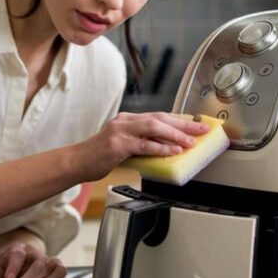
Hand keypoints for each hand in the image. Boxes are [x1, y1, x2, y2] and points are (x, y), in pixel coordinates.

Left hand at [0, 241, 66, 277]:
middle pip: (35, 263)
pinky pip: (60, 272)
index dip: (13, 268)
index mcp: (16, 250)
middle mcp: (33, 253)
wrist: (18, 264)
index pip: (16, 254)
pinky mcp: (56, 268)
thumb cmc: (4, 272)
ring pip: (51, 267)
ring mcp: (46, 260)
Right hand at [73, 112, 208, 182]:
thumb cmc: (99, 157)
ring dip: (175, 134)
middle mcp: (125, 121)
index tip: (196, 124)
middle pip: (160, 117)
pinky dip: (161, 147)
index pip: (158, 116)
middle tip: (201, 130)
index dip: (179, 120)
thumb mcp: (124, 146)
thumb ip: (142, 145)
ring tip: (191, 142)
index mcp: (128, 119)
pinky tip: (173, 151)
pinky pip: (144, 144)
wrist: (76, 162)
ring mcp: (120, 131)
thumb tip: (166, 150)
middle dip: (184, 124)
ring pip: (154, 127)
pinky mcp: (117, 145)